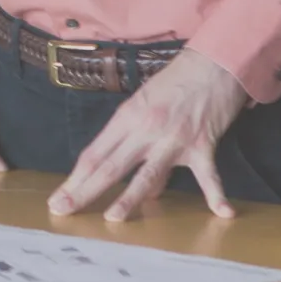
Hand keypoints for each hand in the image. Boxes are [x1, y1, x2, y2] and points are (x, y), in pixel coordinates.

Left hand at [48, 48, 249, 221]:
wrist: (211, 64)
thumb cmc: (174, 83)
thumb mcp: (145, 106)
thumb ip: (138, 144)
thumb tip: (144, 189)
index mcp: (126, 118)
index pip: (95, 154)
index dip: (75, 178)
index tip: (58, 199)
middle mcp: (145, 130)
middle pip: (110, 166)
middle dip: (84, 190)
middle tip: (62, 210)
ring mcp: (173, 140)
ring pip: (147, 175)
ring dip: (129, 198)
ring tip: (112, 218)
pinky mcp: (202, 145)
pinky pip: (208, 175)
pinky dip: (216, 194)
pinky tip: (223, 213)